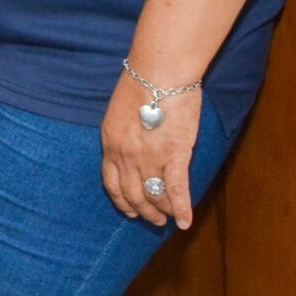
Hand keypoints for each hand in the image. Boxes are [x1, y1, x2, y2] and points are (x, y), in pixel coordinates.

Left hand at [101, 69, 201, 227]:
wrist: (160, 72)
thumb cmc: (143, 83)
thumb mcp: (120, 111)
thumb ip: (124, 133)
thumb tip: (134, 144)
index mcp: (110, 142)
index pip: (111, 181)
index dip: (121, 199)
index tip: (129, 210)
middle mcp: (124, 155)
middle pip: (132, 193)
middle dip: (143, 211)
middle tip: (153, 220)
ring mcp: (148, 158)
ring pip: (153, 195)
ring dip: (161, 212)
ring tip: (168, 220)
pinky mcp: (173, 155)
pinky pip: (175, 190)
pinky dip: (181, 209)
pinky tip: (185, 222)